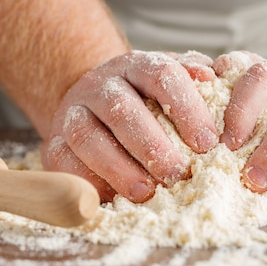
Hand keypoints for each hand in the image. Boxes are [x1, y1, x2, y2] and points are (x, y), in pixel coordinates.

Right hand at [42, 50, 218, 202]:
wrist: (96, 107)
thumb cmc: (149, 101)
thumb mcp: (176, 85)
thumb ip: (198, 83)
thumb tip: (212, 76)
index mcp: (137, 66)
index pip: (161, 75)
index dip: (185, 108)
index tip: (207, 143)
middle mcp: (102, 85)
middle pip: (122, 110)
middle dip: (152, 146)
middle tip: (178, 174)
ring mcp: (74, 112)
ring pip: (87, 136)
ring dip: (118, 167)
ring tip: (146, 192)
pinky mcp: (54, 142)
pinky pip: (63, 161)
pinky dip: (86, 181)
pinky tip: (112, 199)